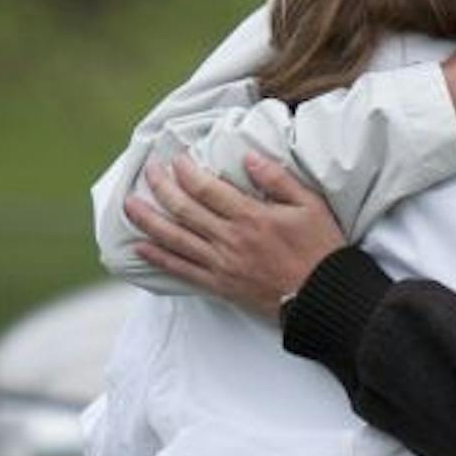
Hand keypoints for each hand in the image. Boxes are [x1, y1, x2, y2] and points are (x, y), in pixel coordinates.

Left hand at [124, 153, 344, 313]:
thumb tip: (248, 156)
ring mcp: (222, 265)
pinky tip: (141, 248)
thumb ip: (278, 179)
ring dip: (148, 221)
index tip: (175, 158)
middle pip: (183, 210)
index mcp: (251, 217)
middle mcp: (230, 240)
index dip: (184, 171)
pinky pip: (182, 271)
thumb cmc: (321, 251)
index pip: (206, 188)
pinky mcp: (221, 286)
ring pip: (175, 239)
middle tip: (148, 171)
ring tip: (129, 205)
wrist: (325, 299)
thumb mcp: (311, 206)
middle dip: (161, 187)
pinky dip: (159, 259)